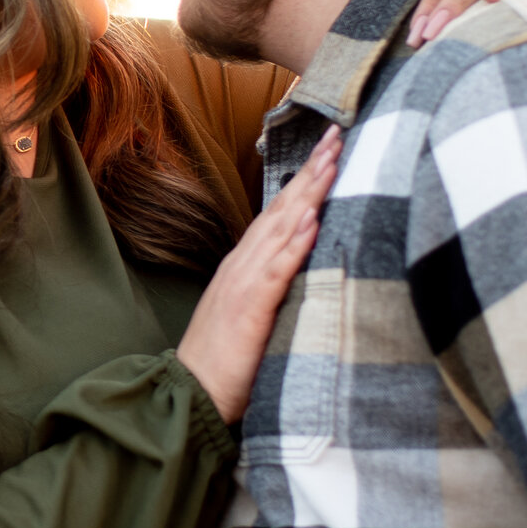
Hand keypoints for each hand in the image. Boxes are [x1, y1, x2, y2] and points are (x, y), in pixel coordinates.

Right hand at [176, 126, 341, 423]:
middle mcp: (243, 264)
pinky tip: (311, 218)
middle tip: (336, 134)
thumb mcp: (254, 316)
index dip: (305, 181)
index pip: (280, 213)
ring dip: (308, 192)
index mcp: (245, 266)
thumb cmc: (226, 362)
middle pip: (282, 208)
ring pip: (281, 227)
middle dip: (312, 171)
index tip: (329, 150)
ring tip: (331, 160)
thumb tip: (305, 270)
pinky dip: (294, 241)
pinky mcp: (250, 306)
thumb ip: (273, 288)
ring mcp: (244, 282)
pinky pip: (276, 268)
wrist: (190, 393)